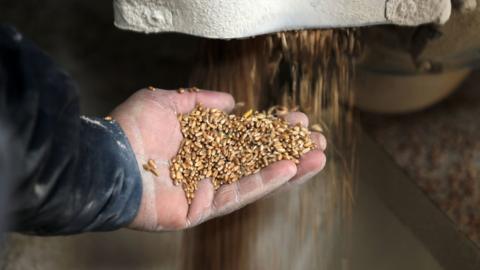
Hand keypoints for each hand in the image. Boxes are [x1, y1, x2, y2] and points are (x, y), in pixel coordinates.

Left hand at [112, 88, 326, 230]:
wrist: (109, 160)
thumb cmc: (132, 129)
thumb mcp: (167, 101)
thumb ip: (200, 101)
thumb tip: (232, 102)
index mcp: (201, 144)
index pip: (245, 138)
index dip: (271, 130)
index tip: (296, 119)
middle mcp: (207, 167)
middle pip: (256, 159)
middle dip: (288, 149)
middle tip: (317, 140)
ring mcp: (207, 190)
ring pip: (255, 178)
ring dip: (288, 168)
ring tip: (318, 156)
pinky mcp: (203, 209)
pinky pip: (238, 194)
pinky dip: (265, 182)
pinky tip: (290, 169)